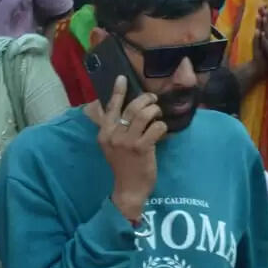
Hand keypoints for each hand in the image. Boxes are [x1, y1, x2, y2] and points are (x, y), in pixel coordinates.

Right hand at [86, 76, 163, 222]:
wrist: (128, 188)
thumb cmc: (123, 164)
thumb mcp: (111, 145)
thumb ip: (113, 127)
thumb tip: (110, 109)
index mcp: (104, 133)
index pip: (110, 108)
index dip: (117, 92)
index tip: (122, 78)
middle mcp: (113, 135)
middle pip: (132, 107)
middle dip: (146, 99)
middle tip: (153, 100)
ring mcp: (127, 141)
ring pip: (145, 114)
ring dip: (155, 111)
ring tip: (157, 116)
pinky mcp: (142, 147)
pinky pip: (157, 127)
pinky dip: (162, 126)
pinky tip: (162, 131)